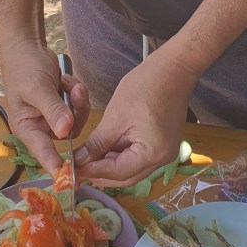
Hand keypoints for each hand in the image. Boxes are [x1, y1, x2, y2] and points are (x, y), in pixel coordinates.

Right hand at [0, 39, 89, 174]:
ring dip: (77, 101)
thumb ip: (52, 110)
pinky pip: (78, 107)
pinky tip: (67, 79)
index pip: (44, 153)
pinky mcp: (62, 107)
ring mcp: (52, 117)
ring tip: (69, 82)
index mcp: (26, 128)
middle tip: (75, 93)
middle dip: (74, 114)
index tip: (71, 179)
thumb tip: (65, 132)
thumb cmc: (24, 67)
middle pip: (67, 135)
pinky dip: (76, 93)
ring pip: (76, 120)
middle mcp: (40, 126)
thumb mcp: (37, 88)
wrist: (27, 46)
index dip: (57, 166)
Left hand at [73, 49, 196, 186]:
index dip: (94, 172)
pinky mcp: (162, 145)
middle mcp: (162, 160)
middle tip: (78, 168)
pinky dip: (120, 157)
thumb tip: (80, 160)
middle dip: (101, 174)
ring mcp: (164, 153)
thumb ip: (97, 143)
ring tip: (87, 159)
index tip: (73, 170)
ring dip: (109, 166)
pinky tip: (104, 150)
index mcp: (152, 153)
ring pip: (131, 169)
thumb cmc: (145, 87)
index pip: (118, 173)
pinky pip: (138, 158)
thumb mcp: (115, 117)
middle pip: (126, 177)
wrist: (172, 70)